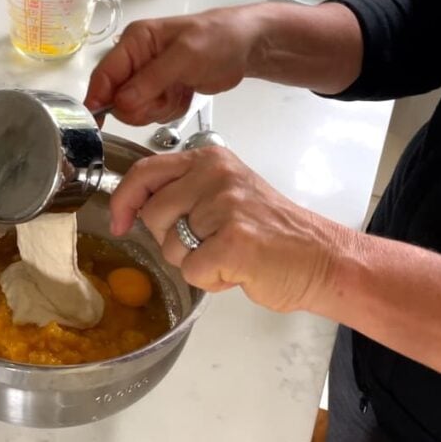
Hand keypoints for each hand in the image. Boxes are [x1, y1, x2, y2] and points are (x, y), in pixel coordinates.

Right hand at [84, 7, 264, 125]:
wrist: (246, 46)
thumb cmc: (218, 40)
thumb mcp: (184, 57)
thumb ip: (151, 80)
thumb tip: (121, 103)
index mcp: (134, 42)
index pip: (104, 75)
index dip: (98, 99)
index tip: (98, 122)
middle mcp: (135, 60)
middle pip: (117, 99)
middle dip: (141, 106)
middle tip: (165, 97)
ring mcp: (147, 78)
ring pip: (134, 110)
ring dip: (158, 108)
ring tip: (179, 92)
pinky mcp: (160, 92)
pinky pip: (152, 113)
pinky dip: (169, 110)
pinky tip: (184, 95)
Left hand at [110, 147, 347, 312]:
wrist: (322, 258)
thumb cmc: (273, 232)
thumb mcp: (225, 193)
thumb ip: (183, 191)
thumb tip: (132, 206)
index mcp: (211, 160)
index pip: (145, 172)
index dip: (124, 200)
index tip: (119, 220)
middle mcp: (216, 176)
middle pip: (152, 216)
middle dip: (171, 240)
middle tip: (209, 242)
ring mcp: (225, 207)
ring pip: (170, 247)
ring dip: (193, 262)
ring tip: (228, 254)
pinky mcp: (233, 242)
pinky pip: (192, 271)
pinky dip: (210, 281)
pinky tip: (237, 270)